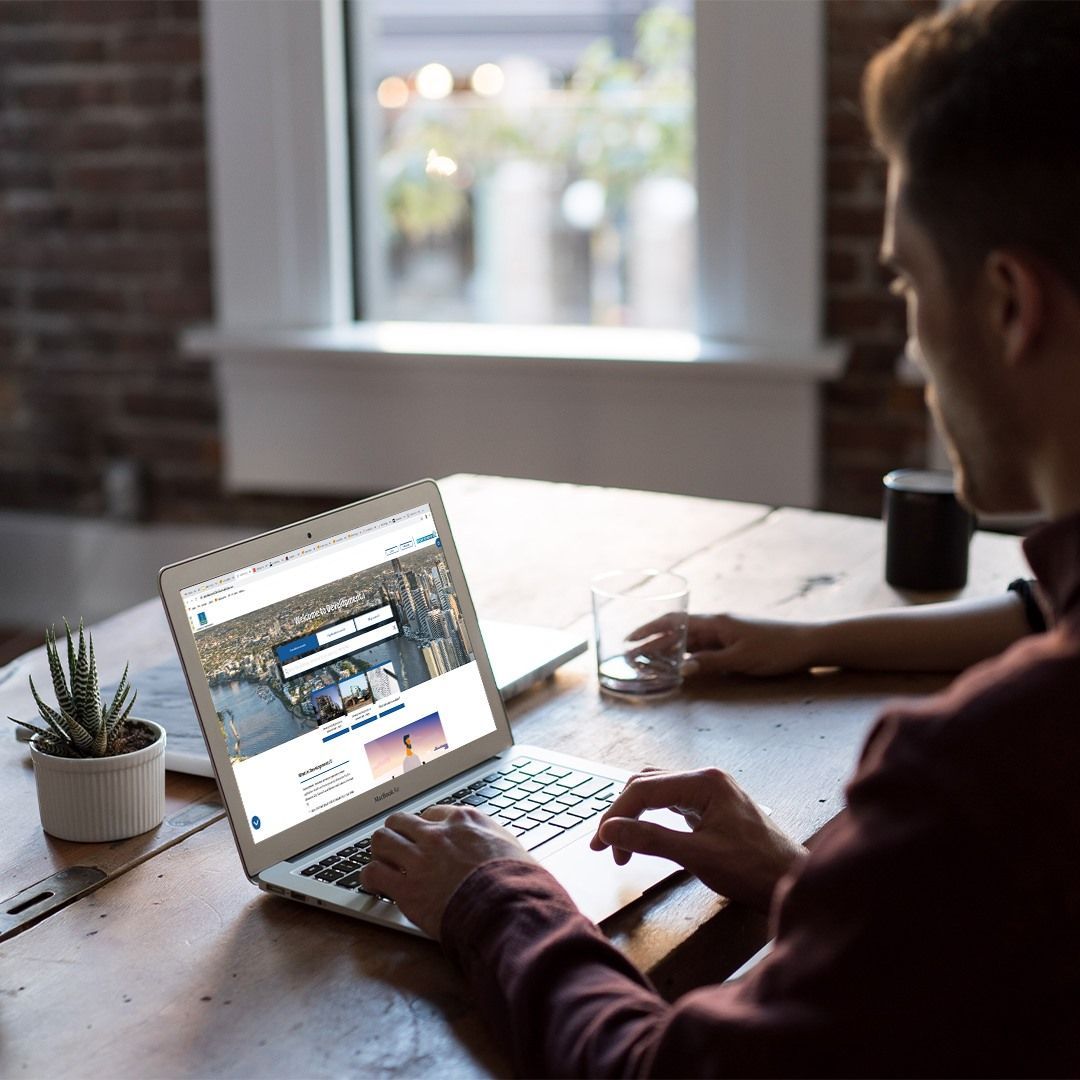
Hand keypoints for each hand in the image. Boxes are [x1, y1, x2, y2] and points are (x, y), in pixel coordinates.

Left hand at [360, 806, 527, 937]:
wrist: (507, 907)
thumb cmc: (518, 882)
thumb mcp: (513, 848)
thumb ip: (495, 843)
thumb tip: (498, 851)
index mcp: (465, 821)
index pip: (434, 814)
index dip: (427, 827)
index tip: (426, 838)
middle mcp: (438, 834)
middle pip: (401, 821)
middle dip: (398, 833)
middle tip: (398, 847)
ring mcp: (419, 859)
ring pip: (381, 840)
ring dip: (380, 851)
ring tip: (382, 862)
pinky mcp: (406, 887)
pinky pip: (373, 872)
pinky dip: (370, 877)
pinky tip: (373, 884)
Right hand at [590, 768, 805, 911]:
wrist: (792, 883)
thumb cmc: (754, 870)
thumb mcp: (698, 856)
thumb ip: (651, 840)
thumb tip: (609, 831)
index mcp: (704, 782)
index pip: (644, 789)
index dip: (616, 815)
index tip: (601, 845)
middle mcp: (706, 779)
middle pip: (646, 785)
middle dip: (622, 815)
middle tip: (605, 848)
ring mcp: (710, 792)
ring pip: (656, 792)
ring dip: (635, 816)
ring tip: (621, 846)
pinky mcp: (712, 807)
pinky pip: (670, 803)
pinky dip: (651, 819)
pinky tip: (645, 836)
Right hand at [637, 613, 817, 677]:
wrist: (809, 643)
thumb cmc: (777, 649)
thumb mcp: (742, 659)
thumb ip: (710, 663)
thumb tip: (681, 669)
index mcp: (716, 622)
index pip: (674, 622)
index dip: (649, 630)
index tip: (629, 640)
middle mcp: (717, 625)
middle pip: (677, 631)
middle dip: (652, 642)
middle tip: (631, 656)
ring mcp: (725, 634)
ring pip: (688, 640)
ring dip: (668, 649)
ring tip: (648, 662)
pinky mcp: (734, 643)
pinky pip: (703, 648)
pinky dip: (687, 655)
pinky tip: (679, 665)